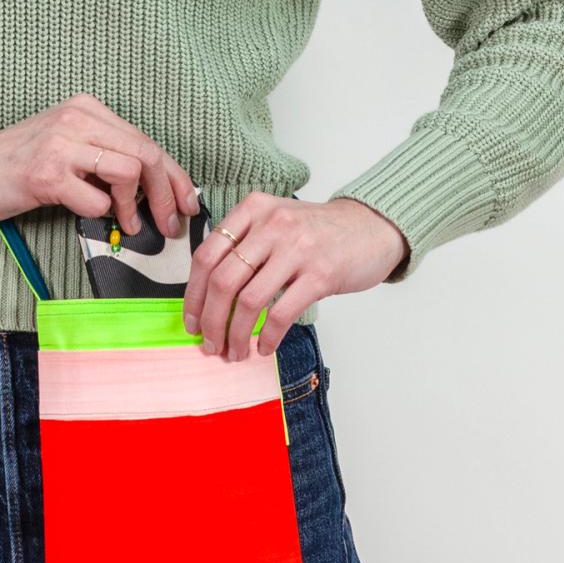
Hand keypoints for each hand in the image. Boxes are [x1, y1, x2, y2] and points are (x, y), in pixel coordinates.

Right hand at [0, 92, 199, 235]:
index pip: (146, 140)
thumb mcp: (68, 147)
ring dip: (136, 206)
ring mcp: (61, 143)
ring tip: (129, 225)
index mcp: (87, 108)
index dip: (175, 175)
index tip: (188, 201)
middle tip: (170, 223)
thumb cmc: (20, 165)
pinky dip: (102, 212)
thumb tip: (157, 188)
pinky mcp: (45, 173)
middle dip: (167, 194)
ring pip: (128, 170)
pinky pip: (96, 198)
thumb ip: (106, 156)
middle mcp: (77, 118)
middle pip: (146, 153)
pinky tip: (92, 215)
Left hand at [183, 194, 408, 360]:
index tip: (191, 320)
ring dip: (236, 334)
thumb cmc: (317, 231)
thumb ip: (242, 244)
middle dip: (210, 320)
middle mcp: (271, 225)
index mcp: (252, 210)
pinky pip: (281, 313)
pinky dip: (267, 336)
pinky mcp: (321, 273)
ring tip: (234, 352)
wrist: (372, 226)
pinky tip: (263, 347)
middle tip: (209, 344)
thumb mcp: (274, 221)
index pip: (206, 255)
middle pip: (223, 281)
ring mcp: (297, 248)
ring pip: (249, 300)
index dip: (193, 294)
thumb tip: (207, 295)